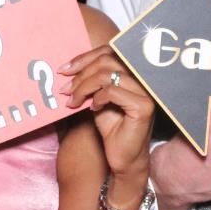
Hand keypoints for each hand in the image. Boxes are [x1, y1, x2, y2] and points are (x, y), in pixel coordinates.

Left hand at [60, 47, 156, 186]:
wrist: (123, 158)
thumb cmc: (113, 129)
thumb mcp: (97, 99)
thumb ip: (91, 81)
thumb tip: (69, 67)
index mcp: (134, 72)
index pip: (109, 51)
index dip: (84, 58)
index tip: (64, 69)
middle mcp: (143, 79)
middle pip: (106, 60)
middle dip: (81, 74)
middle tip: (65, 90)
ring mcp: (146, 92)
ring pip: (107, 75)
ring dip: (83, 87)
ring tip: (73, 101)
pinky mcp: (144, 106)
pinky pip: (112, 91)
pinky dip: (97, 98)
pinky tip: (92, 109)